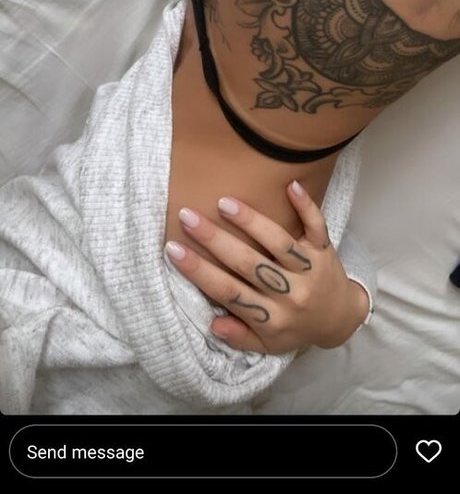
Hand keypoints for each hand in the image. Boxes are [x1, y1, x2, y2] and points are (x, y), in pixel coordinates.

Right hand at [164, 180, 369, 353]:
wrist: (341, 318)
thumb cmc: (295, 326)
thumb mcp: (267, 344)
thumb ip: (239, 336)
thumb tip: (212, 323)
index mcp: (271, 317)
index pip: (229, 292)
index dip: (199, 272)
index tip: (172, 249)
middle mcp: (289, 293)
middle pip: (248, 264)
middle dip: (215, 240)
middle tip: (187, 216)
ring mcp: (309, 270)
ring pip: (278, 243)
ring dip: (251, 222)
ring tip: (224, 202)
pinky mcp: (324, 250)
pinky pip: (317, 227)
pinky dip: (306, 206)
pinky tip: (290, 185)